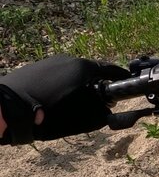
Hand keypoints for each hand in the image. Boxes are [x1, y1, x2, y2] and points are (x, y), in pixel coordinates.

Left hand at [0, 54, 128, 144]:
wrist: (5, 108)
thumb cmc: (45, 113)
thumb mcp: (76, 118)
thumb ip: (97, 113)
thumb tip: (107, 111)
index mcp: (82, 67)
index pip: (109, 69)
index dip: (120, 76)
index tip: (127, 81)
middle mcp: (69, 59)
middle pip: (90, 70)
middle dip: (96, 83)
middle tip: (98, 98)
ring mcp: (50, 61)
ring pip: (72, 72)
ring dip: (77, 84)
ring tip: (72, 101)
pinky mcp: (36, 67)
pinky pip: (56, 74)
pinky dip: (61, 84)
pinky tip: (53, 98)